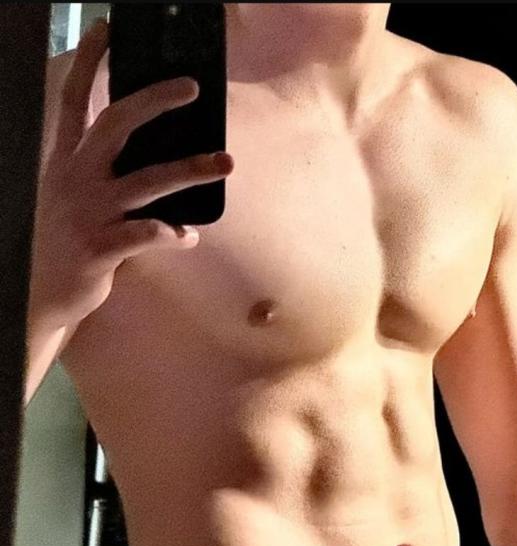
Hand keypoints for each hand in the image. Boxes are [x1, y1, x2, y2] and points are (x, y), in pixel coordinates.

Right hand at [30, 16, 233, 331]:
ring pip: (147, 182)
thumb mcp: (74, 199)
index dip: (90, 62)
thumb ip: (105, 176)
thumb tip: (155, 161)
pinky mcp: (100, 249)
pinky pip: (147, 235)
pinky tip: (189, 238)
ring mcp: (88, 213)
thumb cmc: (68, 243)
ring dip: (190, 171)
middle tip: (192, 88)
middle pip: (116, 124)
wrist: (40, 294)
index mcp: (66, 162)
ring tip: (225, 164)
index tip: (108, 28)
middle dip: (155, 101)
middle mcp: (75, 180)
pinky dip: (174, 235)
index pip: (74, 100)